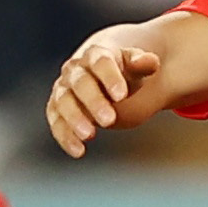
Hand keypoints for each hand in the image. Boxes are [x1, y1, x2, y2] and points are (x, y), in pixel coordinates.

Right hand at [45, 23, 174, 156]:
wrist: (104, 77)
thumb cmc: (124, 73)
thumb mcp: (137, 67)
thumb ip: (143, 64)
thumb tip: (151, 61)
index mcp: (96, 55)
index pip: (101, 63)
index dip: (110, 78)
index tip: (122, 96)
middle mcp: (76, 70)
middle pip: (81, 83)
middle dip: (94, 101)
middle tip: (110, 120)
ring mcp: (64, 88)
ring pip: (63, 101)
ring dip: (75, 119)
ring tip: (90, 136)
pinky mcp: (56, 108)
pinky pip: (56, 121)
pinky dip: (64, 136)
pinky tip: (78, 151)